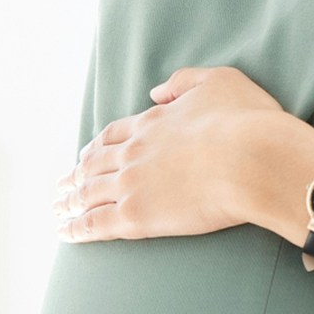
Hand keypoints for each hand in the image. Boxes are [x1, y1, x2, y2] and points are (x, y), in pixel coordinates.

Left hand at [53, 65, 287, 242]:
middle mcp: (134, 152)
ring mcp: (131, 185)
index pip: (113, 135)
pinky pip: (95, 224)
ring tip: (58, 209)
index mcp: (152, 122)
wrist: (254, 159)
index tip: (87, 154)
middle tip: (63, 185)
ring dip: (69, 201)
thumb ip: (183, 81)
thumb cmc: (246, 121)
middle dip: (76, 175)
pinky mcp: (136, 217)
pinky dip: (75, 228)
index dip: (97, 146)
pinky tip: (64, 232)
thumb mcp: (219, 81)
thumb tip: (155, 92)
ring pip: (88, 194)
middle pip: (94, 165)